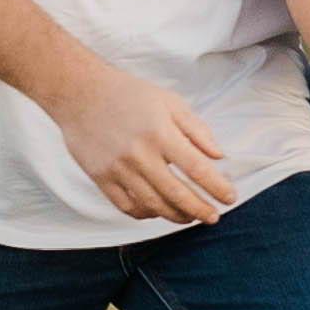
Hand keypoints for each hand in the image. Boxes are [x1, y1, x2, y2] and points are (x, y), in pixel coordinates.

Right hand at [51, 60, 236, 223]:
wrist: (79, 92)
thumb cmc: (128, 94)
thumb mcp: (169, 101)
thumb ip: (196, 129)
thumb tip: (218, 156)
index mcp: (160, 133)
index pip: (197, 168)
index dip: (217, 187)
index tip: (230, 198)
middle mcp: (140, 154)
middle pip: (177, 194)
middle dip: (200, 210)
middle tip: (213, 217)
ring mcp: (118, 169)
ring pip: (153, 205)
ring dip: (176, 216)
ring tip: (189, 217)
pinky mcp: (100, 177)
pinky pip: (126, 206)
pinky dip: (145, 214)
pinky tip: (156, 211)